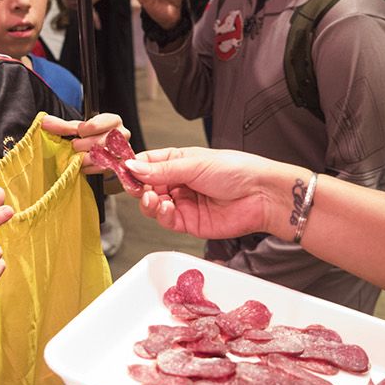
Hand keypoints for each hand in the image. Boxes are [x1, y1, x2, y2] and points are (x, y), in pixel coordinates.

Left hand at [42, 112, 124, 174]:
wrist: (104, 153)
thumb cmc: (93, 137)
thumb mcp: (79, 128)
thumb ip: (63, 126)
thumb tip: (44, 122)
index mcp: (113, 120)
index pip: (94, 125)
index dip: (83, 130)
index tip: (80, 132)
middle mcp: (122, 135)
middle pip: (97, 142)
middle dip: (81, 145)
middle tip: (76, 145)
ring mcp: (121, 152)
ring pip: (99, 157)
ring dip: (84, 158)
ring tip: (79, 156)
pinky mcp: (118, 166)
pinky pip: (100, 168)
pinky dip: (89, 168)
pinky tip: (84, 165)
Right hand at [127, 146, 297, 240]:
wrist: (262, 195)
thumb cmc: (237, 170)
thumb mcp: (195, 163)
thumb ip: (162, 169)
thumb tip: (134, 167)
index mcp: (179, 161)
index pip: (148, 163)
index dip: (133, 167)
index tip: (121, 169)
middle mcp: (179, 182)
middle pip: (147, 186)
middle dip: (138, 187)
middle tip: (135, 186)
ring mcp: (184, 203)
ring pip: (153, 205)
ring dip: (148, 202)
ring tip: (151, 197)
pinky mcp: (190, 223)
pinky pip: (167, 220)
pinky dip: (160, 215)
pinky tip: (163, 208)